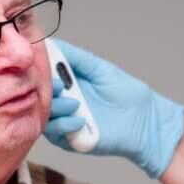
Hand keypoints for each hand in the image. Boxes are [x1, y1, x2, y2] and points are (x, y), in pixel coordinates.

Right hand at [43, 39, 183, 178]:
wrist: (145, 121)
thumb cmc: (127, 94)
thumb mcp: (99, 68)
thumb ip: (76, 57)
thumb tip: (49, 43)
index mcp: (67, 82)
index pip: (42, 74)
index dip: (39, 69)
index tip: (42, 64)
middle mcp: (62, 100)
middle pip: (38, 94)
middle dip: (45, 88)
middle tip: (60, 85)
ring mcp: (65, 120)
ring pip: (43, 114)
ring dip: (55, 107)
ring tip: (75, 103)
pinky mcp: (70, 140)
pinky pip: (55, 133)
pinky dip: (64, 125)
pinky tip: (80, 120)